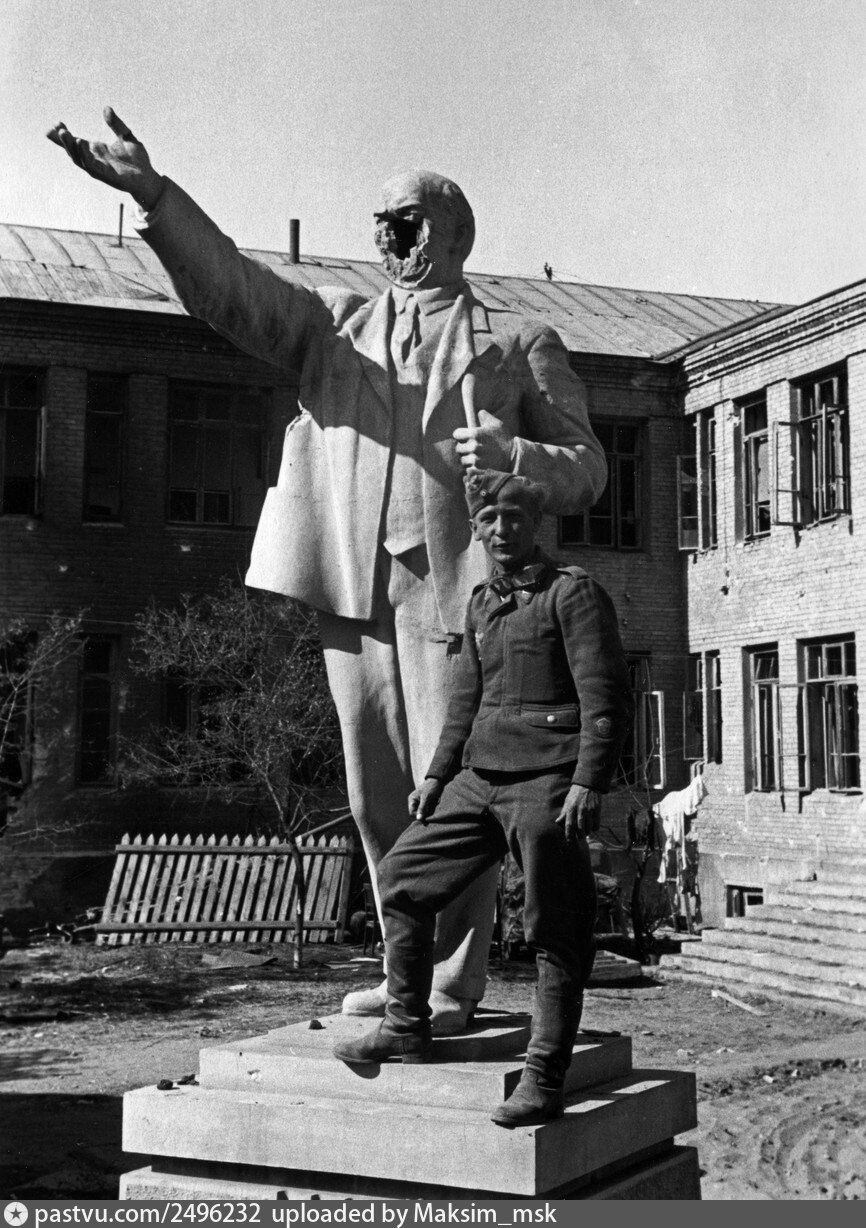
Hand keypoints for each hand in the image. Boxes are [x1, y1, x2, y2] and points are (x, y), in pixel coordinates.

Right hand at [46, 108, 163, 209]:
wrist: (149, 177)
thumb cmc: (137, 160)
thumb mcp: (127, 136)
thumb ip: (116, 124)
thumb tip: (107, 108)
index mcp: (96, 151)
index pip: (75, 142)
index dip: (64, 134)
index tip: (56, 122)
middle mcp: (94, 160)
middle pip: (73, 150)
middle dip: (63, 139)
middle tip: (57, 127)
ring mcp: (99, 168)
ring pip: (79, 158)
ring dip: (70, 146)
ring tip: (64, 133)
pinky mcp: (106, 175)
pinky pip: (91, 165)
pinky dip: (84, 155)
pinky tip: (80, 143)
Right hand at [408, 778, 443, 823]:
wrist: (438, 781)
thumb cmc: (431, 787)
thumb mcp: (426, 798)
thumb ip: (422, 808)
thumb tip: (418, 819)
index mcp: (412, 800)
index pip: (411, 813)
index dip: (418, 815)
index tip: (426, 814)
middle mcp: (415, 803)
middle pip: (418, 814)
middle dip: (425, 812)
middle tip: (431, 806)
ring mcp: (421, 804)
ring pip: (424, 814)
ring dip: (430, 810)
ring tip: (434, 802)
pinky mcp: (426, 804)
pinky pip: (429, 811)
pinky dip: (432, 809)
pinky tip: (435, 802)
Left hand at [453, 409, 513, 472]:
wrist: (513, 457)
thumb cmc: (504, 439)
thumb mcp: (496, 424)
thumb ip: (485, 417)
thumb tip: (479, 412)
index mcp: (475, 433)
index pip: (456, 434)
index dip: (460, 435)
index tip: (464, 438)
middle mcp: (473, 446)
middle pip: (458, 448)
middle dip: (463, 448)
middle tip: (471, 449)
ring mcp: (475, 459)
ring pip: (463, 460)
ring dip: (467, 459)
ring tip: (476, 458)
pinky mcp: (477, 469)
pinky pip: (468, 469)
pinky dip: (472, 468)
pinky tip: (479, 465)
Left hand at [555, 784, 600, 842]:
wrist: (588, 785)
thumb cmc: (575, 795)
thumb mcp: (567, 802)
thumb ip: (563, 813)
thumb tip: (557, 822)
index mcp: (571, 808)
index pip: (569, 824)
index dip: (569, 834)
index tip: (569, 841)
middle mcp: (580, 809)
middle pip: (580, 828)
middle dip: (580, 836)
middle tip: (579, 838)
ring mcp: (589, 810)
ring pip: (589, 827)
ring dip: (587, 832)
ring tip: (586, 832)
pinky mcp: (597, 809)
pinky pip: (596, 824)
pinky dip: (594, 828)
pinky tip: (592, 827)